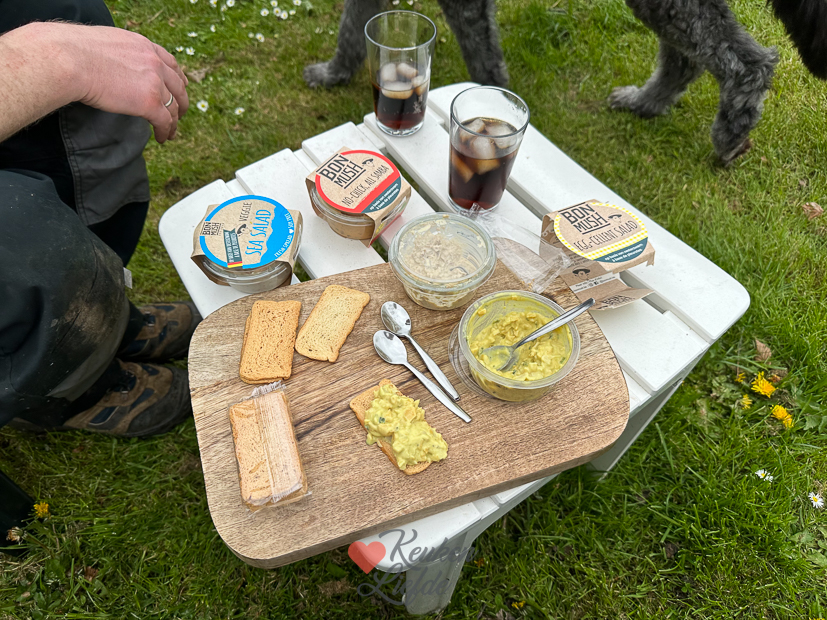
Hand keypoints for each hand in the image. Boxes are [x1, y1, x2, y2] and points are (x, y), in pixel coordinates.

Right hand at [39, 22, 188, 142]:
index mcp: (144, 46)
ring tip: (171, 131)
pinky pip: (164, 121)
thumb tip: (111, 64)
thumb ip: (118, 54)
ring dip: (174, 121)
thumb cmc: (72, 51)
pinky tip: (162, 138)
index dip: (178, 78)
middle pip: (178, 86)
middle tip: (180, 113)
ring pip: (173, 106)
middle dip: (182, 101)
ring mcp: (155, 83)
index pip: (170, 62)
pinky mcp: (150, 103)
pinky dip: (166, 131)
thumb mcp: (105, 44)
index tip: (181, 86)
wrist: (68, 59)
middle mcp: (154, 62)